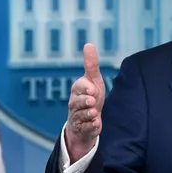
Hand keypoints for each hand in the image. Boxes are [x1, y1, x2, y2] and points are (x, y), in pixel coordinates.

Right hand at [66, 43, 105, 159]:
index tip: (92, 90)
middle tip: (92, 102)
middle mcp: (74, 103)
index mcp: (77, 90)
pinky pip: (86, 128)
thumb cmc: (91, 96)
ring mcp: (77, 117)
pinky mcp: (82, 129)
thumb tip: (88, 44)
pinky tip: (97, 124)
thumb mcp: (94, 80)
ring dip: (88, 114)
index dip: (85, 88)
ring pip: (81, 115)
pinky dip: (92, 127)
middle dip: (85, 102)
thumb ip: (91, 65)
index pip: (78, 87)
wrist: (89, 119)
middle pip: (77, 102)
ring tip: (94, 114)